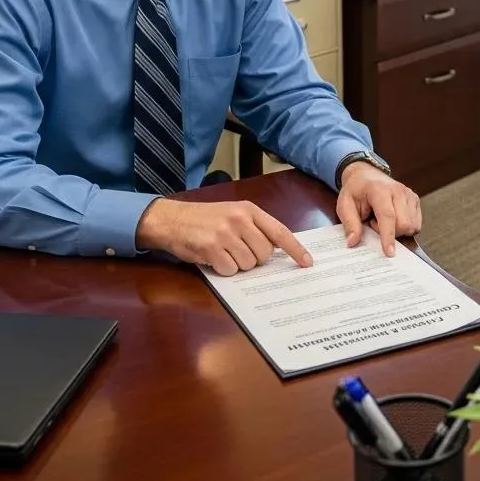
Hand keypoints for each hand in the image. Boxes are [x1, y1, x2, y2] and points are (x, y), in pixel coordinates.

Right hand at [135, 199, 312, 275]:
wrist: (171, 219)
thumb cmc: (205, 218)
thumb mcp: (233, 213)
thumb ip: (255, 227)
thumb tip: (277, 250)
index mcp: (249, 210)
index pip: (280, 232)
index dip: (296, 249)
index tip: (308, 262)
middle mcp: (240, 220)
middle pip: (264, 254)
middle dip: (253, 258)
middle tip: (236, 249)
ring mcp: (225, 234)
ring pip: (248, 264)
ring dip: (236, 264)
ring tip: (222, 251)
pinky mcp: (211, 248)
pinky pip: (229, 271)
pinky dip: (222, 269)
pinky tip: (212, 257)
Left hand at [336, 163, 421, 256]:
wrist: (366, 175)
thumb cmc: (355, 190)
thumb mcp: (344, 205)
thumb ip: (350, 224)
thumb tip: (353, 242)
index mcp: (379, 189)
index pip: (388, 216)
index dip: (388, 236)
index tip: (389, 253)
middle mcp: (398, 190)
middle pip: (403, 223)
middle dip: (390, 233)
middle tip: (374, 224)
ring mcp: (409, 194)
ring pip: (411, 225)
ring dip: (397, 230)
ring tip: (383, 220)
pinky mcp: (415, 199)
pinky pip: (416, 223)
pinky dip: (405, 227)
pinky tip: (393, 220)